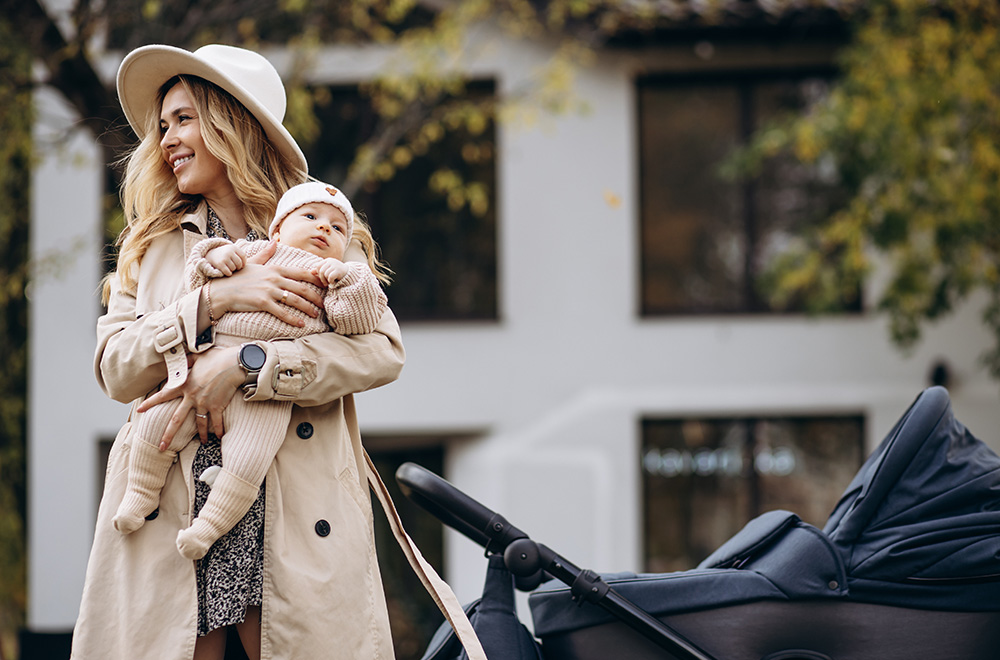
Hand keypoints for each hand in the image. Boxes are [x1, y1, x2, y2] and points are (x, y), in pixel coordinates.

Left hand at [136, 346, 243, 448]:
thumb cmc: (217, 357)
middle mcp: (191, 396)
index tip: (139, 410)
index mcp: (184, 384)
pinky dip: (219, 430)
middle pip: (176, 420)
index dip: (150, 403)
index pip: (162, 395)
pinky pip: (216, 422)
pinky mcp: (217, 406)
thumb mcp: (197, 356)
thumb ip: (187, 361)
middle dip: (168, 435)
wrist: (233, 363)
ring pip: (199, 423)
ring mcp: (204, 403)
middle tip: (161, 447)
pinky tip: (220, 437)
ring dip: (201, 435)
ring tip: (202, 442)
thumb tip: (181, 361)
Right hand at [205, 243, 245, 275]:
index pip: (243, 256)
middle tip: (235, 268)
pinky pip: (228, 272)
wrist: (209, 254)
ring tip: (229, 268)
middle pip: (239, 263)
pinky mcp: (220, 264)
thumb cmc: (224, 254)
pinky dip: (228, 274)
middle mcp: (229, 252)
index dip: (244, 262)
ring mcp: (224, 258)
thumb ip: (240, 254)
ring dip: (232, 270)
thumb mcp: (232, 251)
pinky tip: (227, 272)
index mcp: (233, 247)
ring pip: (234, 268)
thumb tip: (257, 260)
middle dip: (238, 267)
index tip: (242, 266)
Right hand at [209, 240, 323, 325]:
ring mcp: (269, 290)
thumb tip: (275, 241)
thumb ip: (266, 254)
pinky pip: (282, 312)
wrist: (221, 290)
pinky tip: (301, 324)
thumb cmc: (237, 277)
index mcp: (275, 269)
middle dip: (316, 297)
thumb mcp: (253, 262)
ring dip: (308, 309)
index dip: (315, 279)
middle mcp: (274, 278)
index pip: (301, 273)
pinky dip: (293, 319)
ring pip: (295, 300)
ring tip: (315, 315)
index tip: (325, 284)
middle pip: (302, 288)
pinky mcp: (262, 303)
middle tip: (324, 304)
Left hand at [316, 258, 348, 286]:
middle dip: (322, 278)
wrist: (349, 274)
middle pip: (321, 271)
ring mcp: (335, 265)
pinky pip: (330, 277)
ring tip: (329, 282)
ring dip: (326, 280)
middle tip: (325, 283)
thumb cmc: (337, 272)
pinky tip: (333, 282)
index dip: (318, 273)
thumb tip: (310, 272)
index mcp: (327, 260)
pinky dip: (330, 281)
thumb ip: (320, 270)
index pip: (318, 266)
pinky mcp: (338, 270)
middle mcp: (331, 261)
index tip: (322, 278)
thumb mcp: (328, 270)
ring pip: (325, 274)